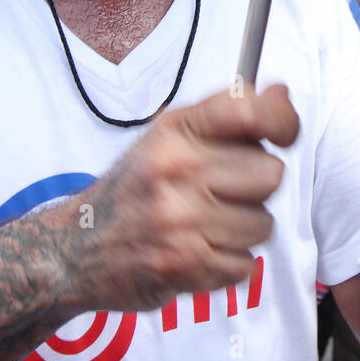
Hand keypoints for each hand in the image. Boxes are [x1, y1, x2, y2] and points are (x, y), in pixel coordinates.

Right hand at [55, 85, 295, 312]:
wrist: (74, 250)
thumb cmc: (134, 189)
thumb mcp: (169, 137)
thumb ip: (227, 115)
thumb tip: (281, 93)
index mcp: (175, 131)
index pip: (251, 111)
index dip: (283, 120)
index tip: (285, 134)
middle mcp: (177, 170)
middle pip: (270, 174)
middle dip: (256, 186)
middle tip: (225, 191)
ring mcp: (180, 221)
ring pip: (262, 224)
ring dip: (242, 228)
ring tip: (207, 224)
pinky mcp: (185, 267)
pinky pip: (245, 264)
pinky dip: (228, 263)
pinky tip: (198, 250)